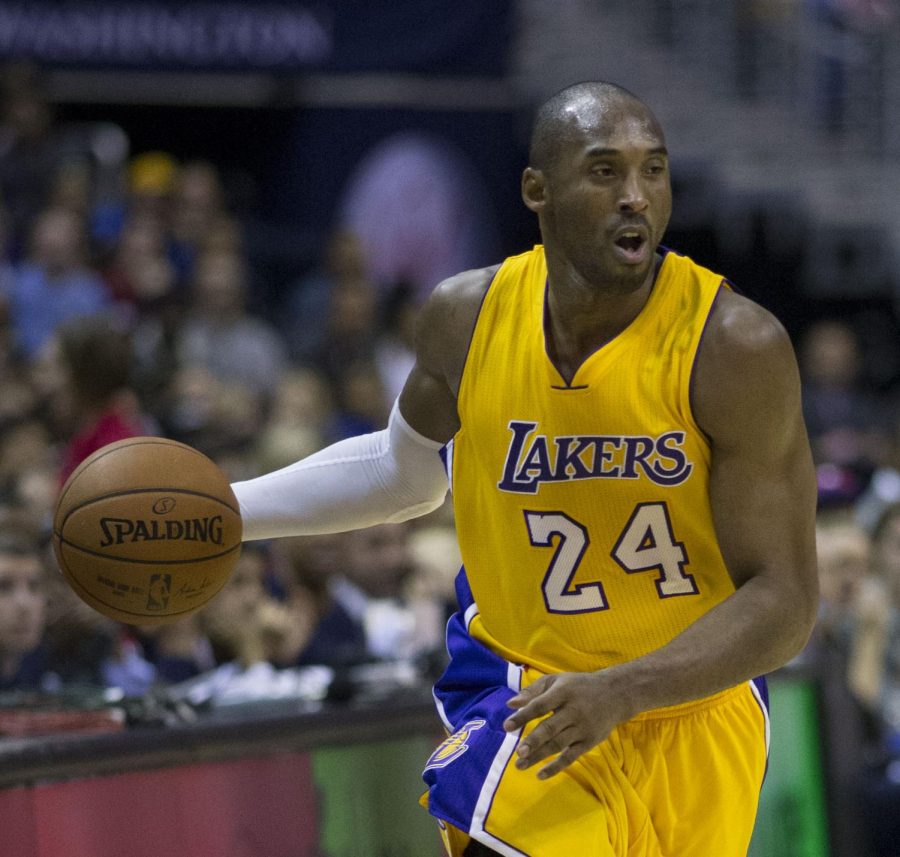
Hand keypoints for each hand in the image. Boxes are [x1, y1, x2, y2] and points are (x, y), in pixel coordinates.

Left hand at [502, 670, 628, 779]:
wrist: (615, 694)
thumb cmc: (578, 687)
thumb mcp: (556, 681)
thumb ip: (532, 691)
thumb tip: (510, 705)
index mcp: (563, 692)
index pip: (540, 705)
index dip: (523, 716)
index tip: (506, 726)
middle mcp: (573, 710)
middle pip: (551, 728)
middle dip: (534, 741)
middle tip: (518, 753)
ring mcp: (582, 728)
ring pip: (558, 744)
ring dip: (539, 756)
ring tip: (520, 765)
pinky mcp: (589, 742)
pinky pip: (571, 757)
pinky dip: (556, 767)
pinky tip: (540, 774)